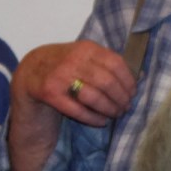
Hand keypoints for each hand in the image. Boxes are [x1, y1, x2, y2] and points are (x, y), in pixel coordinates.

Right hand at [18, 39, 137, 131]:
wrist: (31, 71)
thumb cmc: (65, 65)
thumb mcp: (84, 55)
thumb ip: (107, 62)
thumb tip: (140, 76)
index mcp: (86, 48)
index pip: (116, 64)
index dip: (128, 81)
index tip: (133, 93)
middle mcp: (73, 60)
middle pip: (108, 82)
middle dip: (121, 98)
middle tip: (125, 107)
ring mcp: (60, 77)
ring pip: (94, 97)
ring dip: (109, 109)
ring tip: (115, 114)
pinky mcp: (50, 94)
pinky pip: (78, 110)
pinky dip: (93, 118)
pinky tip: (101, 121)